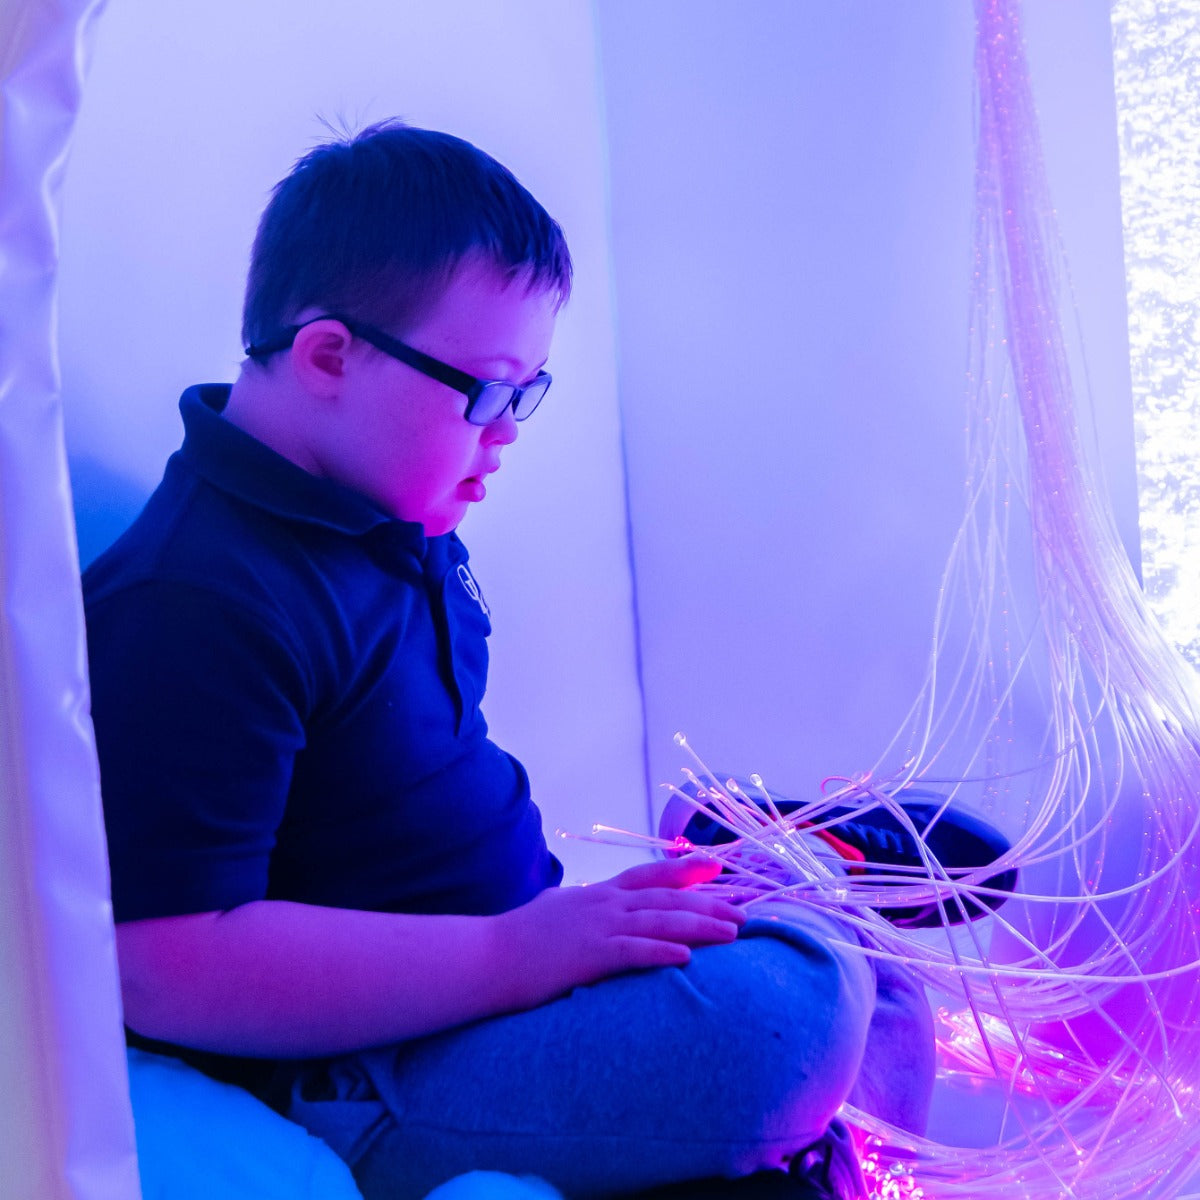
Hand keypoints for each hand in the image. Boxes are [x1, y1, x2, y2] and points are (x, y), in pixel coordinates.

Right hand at [494, 855, 745, 1009]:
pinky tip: (687, 958)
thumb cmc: (517, 938)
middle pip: (666, 899)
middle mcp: (603, 904)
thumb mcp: (552, 908)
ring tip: (733, 934)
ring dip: (700, 926)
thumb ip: (575, 902)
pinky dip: (661, 953)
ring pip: (659, 922)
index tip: (716, 868)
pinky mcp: (588, 956)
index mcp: (596, 893)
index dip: (684, 872)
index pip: (648, 876)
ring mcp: (597, 928)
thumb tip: (579, 898)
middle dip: (708, 903)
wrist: (486, 957)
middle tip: (744, 911)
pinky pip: (633, 953)